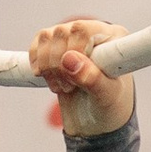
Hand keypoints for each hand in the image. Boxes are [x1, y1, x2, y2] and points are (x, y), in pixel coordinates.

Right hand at [29, 16, 134, 138]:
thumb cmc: (110, 106)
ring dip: (47, 66)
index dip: (74, 51)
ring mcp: (72, 39)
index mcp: (113, 38)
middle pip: (62, 32)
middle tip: (69, 87)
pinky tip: (48, 79)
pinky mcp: (55, 48)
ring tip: (61, 86)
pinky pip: (38, 44)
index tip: (76, 77)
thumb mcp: (107, 96)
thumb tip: (69, 59)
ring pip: (46, 37)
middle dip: (58, 64)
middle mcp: (92, 33)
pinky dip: (37, 64)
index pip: (84, 30)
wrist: (97, 121)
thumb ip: (92, 78)